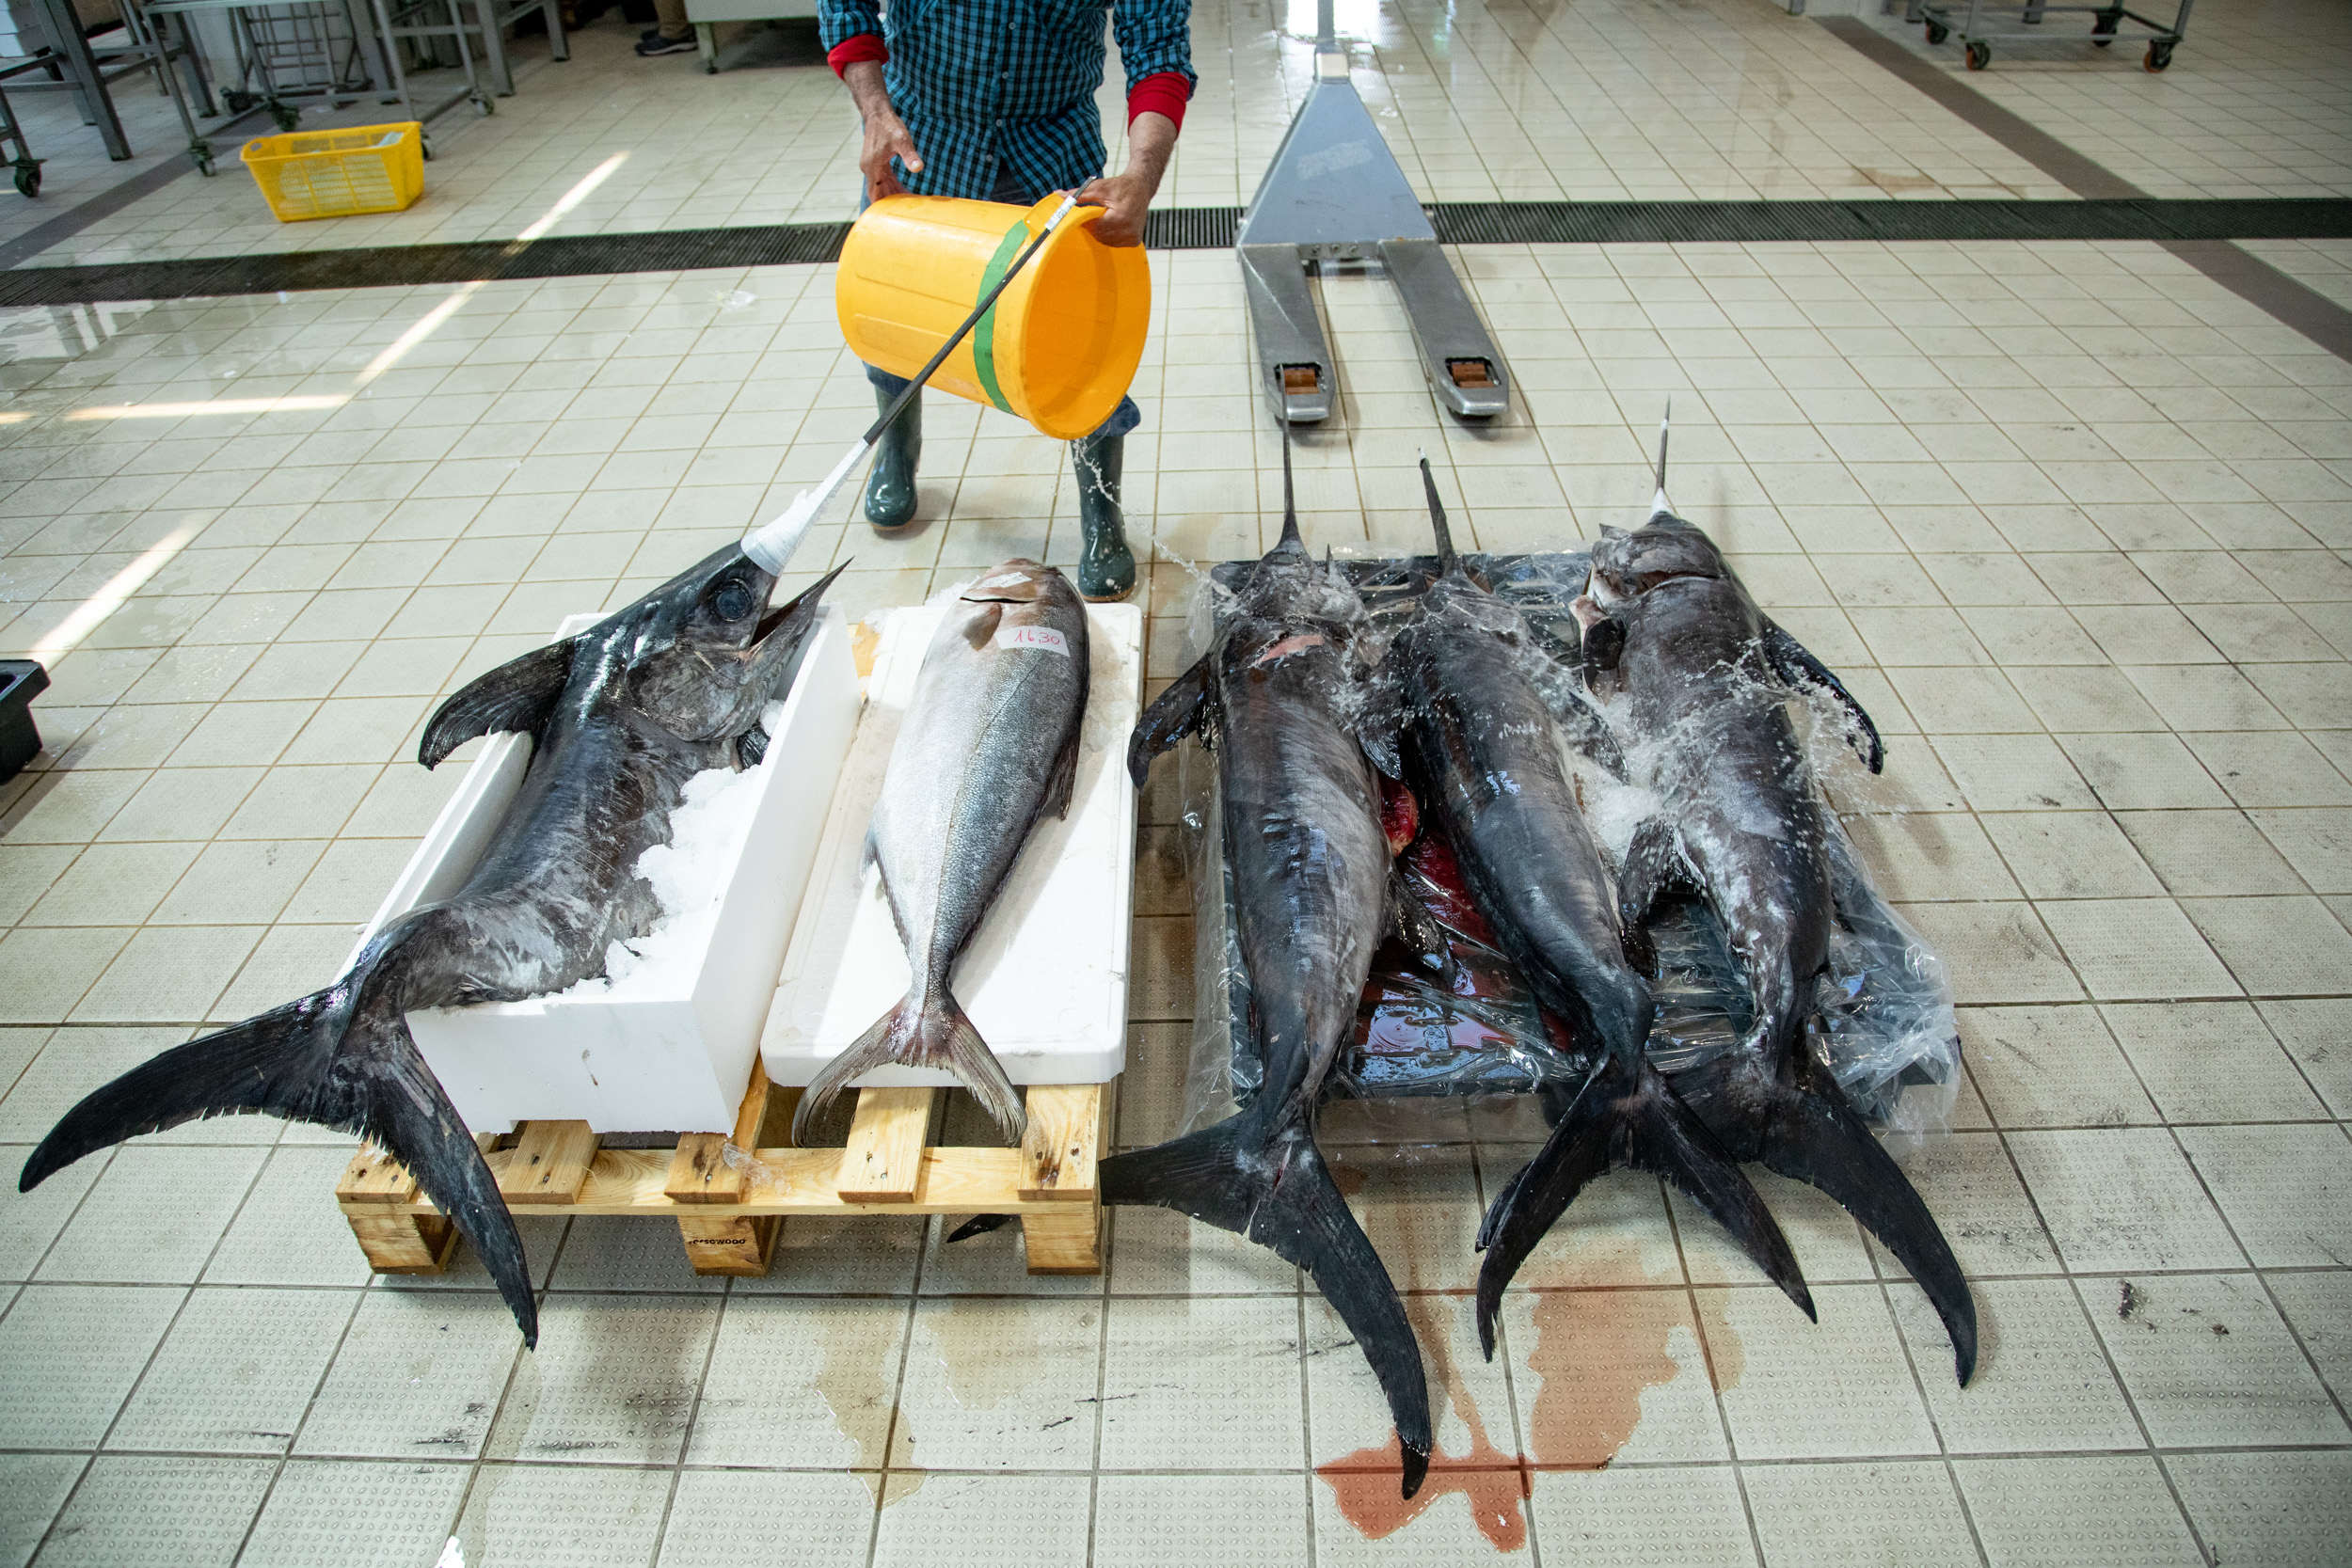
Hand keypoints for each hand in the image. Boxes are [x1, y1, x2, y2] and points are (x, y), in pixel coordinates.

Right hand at [844, 60, 921, 202]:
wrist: (878, 113)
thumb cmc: (889, 125)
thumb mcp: (902, 140)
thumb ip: (910, 156)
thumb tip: (918, 168)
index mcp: (873, 166)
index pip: (875, 193)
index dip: (882, 207)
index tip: (892, 218)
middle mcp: (869, 168)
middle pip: (879, 192)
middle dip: (891, 202)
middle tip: (908, 212)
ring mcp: (871, 165)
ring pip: (881, 186)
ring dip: (893, 194)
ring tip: (908, 203)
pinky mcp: (875, 162)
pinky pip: (883, 179)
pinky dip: (892, 185)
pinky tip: (904, 191)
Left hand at [1074, 109, 1175, 246]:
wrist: (1141, 187)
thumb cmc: (1119, 186)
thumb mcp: (1098, 187)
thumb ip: (1078, 195)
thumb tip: (1058, 196)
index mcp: (1121, 218)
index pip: (1095, 227)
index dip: (1087, 221)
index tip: (1083, 215)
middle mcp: (1129, 231)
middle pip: (1100, 236)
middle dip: (1093, 226)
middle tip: (1095, 214)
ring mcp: (1133, 238)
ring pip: (1106, 241)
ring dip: (1101, 232)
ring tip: (1106, 217)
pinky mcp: (1134, 242)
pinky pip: (1114, 243)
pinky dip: (1110, 235)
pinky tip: (1113, 223)